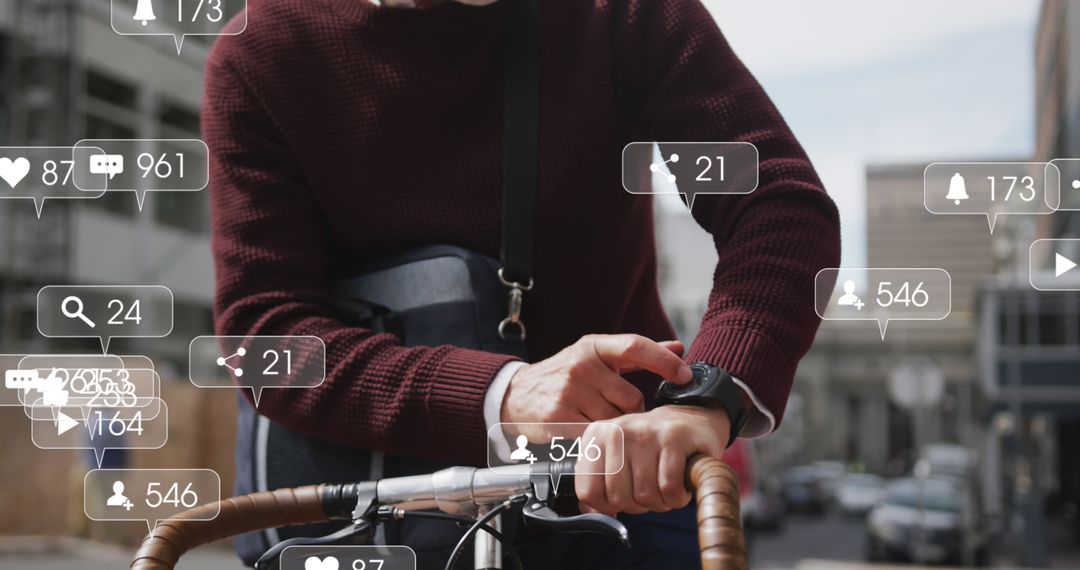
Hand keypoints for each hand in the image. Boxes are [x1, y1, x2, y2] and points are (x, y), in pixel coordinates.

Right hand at [500, 334, 691, 440]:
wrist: (515, 395)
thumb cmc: (564, 375)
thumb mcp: (595, 355)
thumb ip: (637, 353)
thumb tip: (679, 347)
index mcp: (593, 347)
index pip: (635, 347)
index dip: (664, 361)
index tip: (685, 375)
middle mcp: (581, 366)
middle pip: (630, 398)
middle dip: (631, 411)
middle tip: (615, 411)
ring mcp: (568, 392)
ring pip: (615, 421)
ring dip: (614, 428)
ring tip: (597, 421)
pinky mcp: (558, 418)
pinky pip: (595, 436)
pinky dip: (597, 440)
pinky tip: (587, 432)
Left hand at [575, 406, 729, 515]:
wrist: (691, 421)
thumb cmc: (651, 446)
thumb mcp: (617, 457)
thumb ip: (598, 482)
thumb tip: (591, 512)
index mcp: (597, 437)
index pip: (588, 492)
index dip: (608, 507)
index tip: (623, 499)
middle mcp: (617, 431)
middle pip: (618, 497)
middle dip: (638, 506)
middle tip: (650, 492)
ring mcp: (645, 432)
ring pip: (645, 495)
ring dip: (660, 502)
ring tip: (665, 487)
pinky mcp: (674, 437)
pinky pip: (669, 488)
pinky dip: (677, 497)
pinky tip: (680, 486)